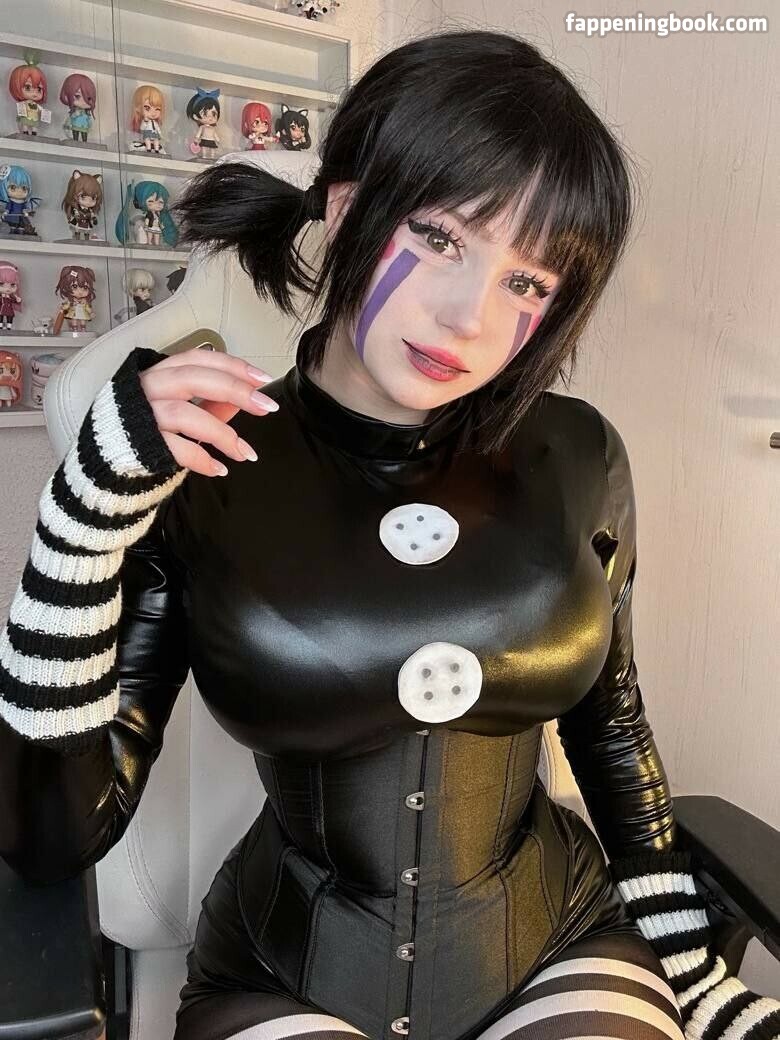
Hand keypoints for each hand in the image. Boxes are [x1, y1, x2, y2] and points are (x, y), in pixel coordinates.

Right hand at [138, 347, 277, 476]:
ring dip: (222, 434)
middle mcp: (147, 388)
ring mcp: (139, 415)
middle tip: (265, 406)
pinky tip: (219, 468)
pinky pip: (173, 448)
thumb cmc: (144, 431)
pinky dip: (200, 459)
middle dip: (234, 390)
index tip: (262, 378)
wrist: (105, 463)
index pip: (199, 359)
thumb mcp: (182, 412)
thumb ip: (211, 404)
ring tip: (245, 453)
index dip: (232, 365)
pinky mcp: (136, 444)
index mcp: (160, 374)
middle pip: (193, 378)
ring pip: (185, 413)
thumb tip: (245, 396)